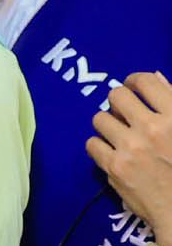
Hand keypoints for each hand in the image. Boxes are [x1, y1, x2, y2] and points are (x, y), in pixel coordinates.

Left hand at [88, 72, 171, 238]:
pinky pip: (92, 144)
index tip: (133, 89)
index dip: (135, 81)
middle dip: (118, 102)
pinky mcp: (115, 167)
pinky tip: (111, 153)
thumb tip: (154, 77)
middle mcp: (153, 127)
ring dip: (107, 125)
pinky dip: (99, 147)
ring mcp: (132, 148)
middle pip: (116, 96)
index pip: (145, 81)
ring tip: (118, 135)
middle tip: (123, 113)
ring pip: (100, 118)